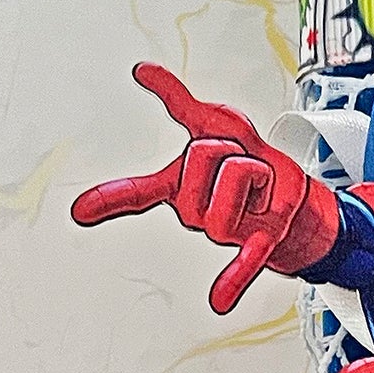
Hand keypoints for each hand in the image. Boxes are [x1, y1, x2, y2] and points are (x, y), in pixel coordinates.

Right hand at [71, 64, 319, 316]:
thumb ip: (179, 101)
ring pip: (233, 175)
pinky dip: (232, 281)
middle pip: (203, 155)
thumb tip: (143, 70)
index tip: (79, 212)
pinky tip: (218, 302)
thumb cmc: (251, 164)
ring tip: (259, 181)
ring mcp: (223, 230)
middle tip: (241, 159)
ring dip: (255, 165)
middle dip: (228, 143)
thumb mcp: (219, 123)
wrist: (294, 196)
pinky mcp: (258, 244)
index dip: (110, 199)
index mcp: (179, 188)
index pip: (138, 194)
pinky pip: (242, 263)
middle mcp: (193, 212)